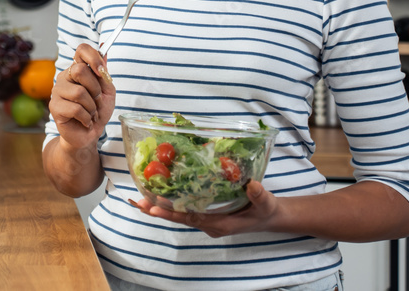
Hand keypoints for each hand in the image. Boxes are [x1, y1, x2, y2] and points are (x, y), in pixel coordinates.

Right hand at [49, 43, 115, 150]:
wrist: (89, 135)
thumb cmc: (97, 112)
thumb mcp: (107, 92)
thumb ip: (104, 74)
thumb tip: (104, 51)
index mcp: (78, 70)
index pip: (81, 50)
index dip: (93, 56)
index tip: (102, 71)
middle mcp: (65, 77)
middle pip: (79, 70)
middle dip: (95, 89)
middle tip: (97, 100)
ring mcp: (57, 91)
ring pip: (79, 92)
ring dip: (92, 107)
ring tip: (91, 113)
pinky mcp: (54, 107)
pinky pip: (76, 109)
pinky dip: (86, 118)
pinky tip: (85, 121)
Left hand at [129, 181, 280, 237]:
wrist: (269, 217)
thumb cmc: (267, 211)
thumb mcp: (266, 204)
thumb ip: (260, 196)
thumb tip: (251, 184)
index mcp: (220, 224)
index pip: (192, 218)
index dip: (174, 213)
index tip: (156, 207)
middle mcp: (210, 224)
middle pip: (180, 218)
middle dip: (160, 210)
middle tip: (140, 202)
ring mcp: (207, 220)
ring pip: (181, 215)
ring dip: (162, 207)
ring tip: (142, 199)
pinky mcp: (207, 214)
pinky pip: (186, 211)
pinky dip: (173, 204)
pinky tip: (161, 194)